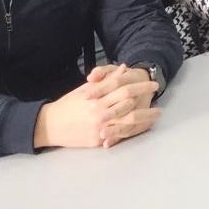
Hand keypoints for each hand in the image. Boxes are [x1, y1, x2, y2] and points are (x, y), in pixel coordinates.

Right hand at [35, 67, 160, 148]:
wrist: (50, 125)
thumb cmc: (68, 105)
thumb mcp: (86, 89)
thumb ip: (106, 80)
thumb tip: (123, 68)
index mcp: (96, 97)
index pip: (123, 88)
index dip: (140, 85)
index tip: (152, 83)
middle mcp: (99, 111)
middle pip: (128, 104)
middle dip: (145, 99)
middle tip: (157, 96)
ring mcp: (99, 127)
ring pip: (127, 121)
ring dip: (145, 117)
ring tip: (156, 113)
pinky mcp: (98, 140)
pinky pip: (119, 135)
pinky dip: (133, 131)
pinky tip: (143, 127)